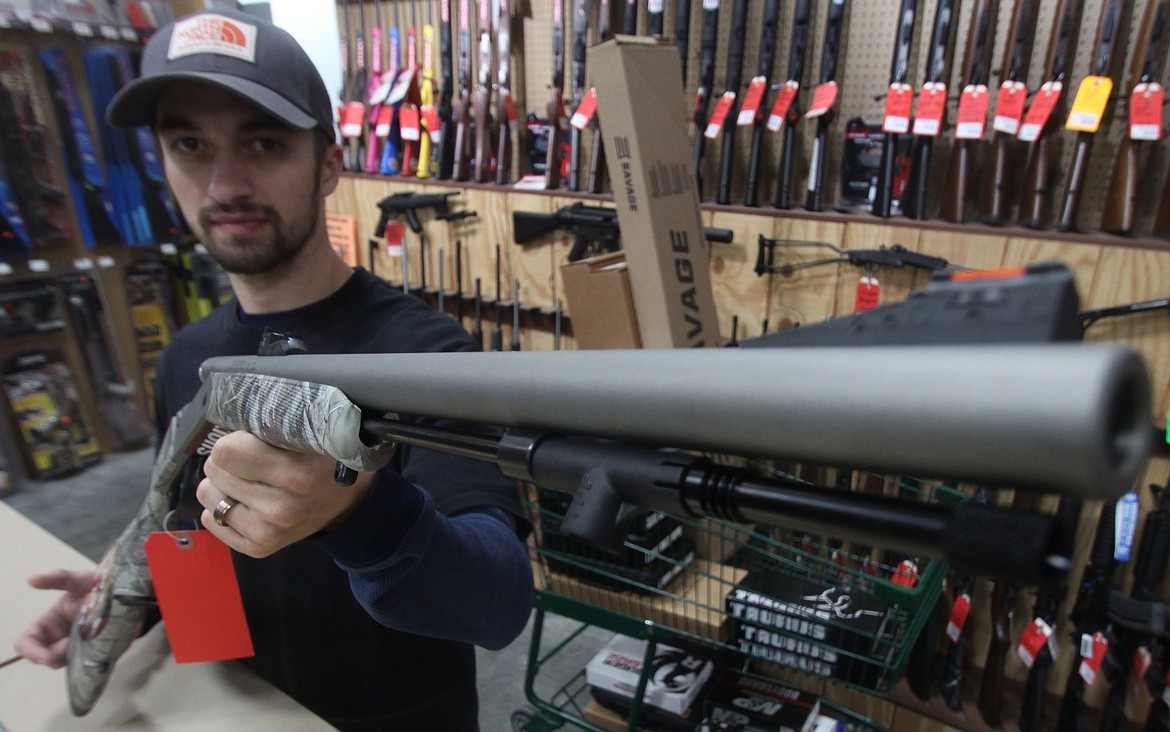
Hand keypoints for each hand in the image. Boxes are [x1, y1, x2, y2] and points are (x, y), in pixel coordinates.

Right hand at [15, 569, 96, 667]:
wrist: (127, 595)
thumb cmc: (98, 586)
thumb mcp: (80, 580)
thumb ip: (59, 578)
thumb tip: (31, 579)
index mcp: (48, 623)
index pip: (26, 643)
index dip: (30, 651)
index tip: (44, 656)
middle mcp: (58, 638)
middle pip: (44, 658)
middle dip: (54, 657)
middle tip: (70, 646)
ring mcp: (75, 648)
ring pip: (64, 663)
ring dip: (72, 658)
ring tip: (88, 641)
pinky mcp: (92, 654)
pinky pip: (85, 666)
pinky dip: (89, 662)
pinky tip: (99, 650)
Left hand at [197, 431, 373, 557]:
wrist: (348, 502)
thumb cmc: (326, 459)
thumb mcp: (313, 434)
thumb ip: (277, 423)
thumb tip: (233, 412)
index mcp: (297, 474)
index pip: (227, 451)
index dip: (236, 439)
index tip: (251, 439)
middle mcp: (282, 508)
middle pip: (215, 470)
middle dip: (229, 460)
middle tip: (251, 459)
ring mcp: (270, 531)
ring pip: (208, 495)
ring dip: (222, 483)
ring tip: (245, 478)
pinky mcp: (260, 548)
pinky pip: (212, 522)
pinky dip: (219, 508)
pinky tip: (240, 499)